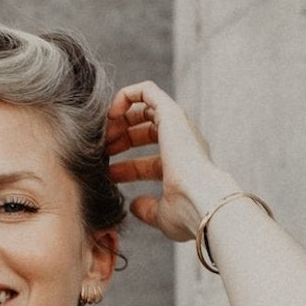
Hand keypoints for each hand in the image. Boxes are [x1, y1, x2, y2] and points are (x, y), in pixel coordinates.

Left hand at [105, 81, 234, 240]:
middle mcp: (183, 143)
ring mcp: (179, 127)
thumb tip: (134, 206)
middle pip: (147, 131)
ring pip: (146, 108)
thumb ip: (148, 209)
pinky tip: (111, 115)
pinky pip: (146, 90)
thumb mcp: (163, 215)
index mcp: (183, 167)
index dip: (127, 167)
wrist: (202, 201)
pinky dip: (126, 96)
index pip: (151, 161)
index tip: (110, 175)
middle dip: (121, 140)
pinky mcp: (171, 112)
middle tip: (104, 151)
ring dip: (120, 119)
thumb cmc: (187, 212)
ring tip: (104, 134)